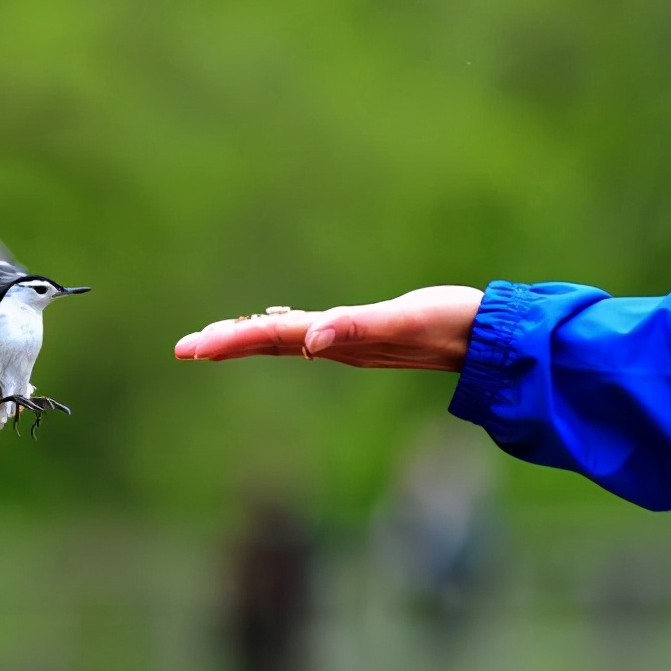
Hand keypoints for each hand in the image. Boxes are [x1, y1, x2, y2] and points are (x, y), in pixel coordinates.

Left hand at [174, 286, 483, 371]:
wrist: (487, 339)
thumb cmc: (449, 324)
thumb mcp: (403, 321)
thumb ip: (356, 328)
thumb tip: (310, 341)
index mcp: (335, 341)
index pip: (270, 338)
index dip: (229, 341)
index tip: (191, 347)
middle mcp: (335, 344)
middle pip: (269, 342)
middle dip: (226, 343)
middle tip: (184, 348)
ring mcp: (349, 342)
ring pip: (286, 339)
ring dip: (249, 338)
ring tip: (214, 340)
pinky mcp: (365, 333)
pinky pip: (312, 330)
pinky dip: (284, 326)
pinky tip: (278, 322)